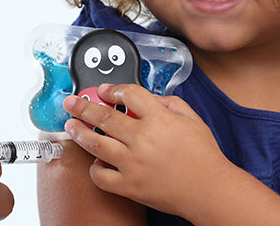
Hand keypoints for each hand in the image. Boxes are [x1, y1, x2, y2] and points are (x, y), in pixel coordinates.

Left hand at [63, 84, 231, 217]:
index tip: (106, 90)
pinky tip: (95, 160)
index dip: (114, 89)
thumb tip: (149, 98)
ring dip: (79, 132)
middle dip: (83, 106)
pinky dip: (94, 168)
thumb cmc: (203, 155)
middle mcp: (143, 139)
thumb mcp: (192, 118)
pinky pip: (101, 176)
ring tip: (71, 125)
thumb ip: (170, 102)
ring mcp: (133, 164)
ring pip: (96, 144)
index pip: (129, 94)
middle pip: (104, 117)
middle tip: (71, 102)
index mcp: (159, 119)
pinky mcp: (129, 186)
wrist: (209, 190)